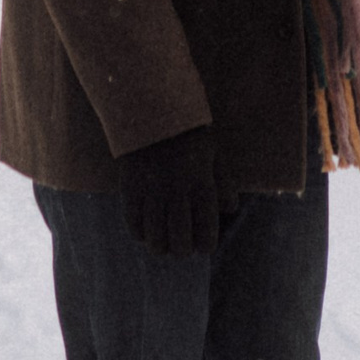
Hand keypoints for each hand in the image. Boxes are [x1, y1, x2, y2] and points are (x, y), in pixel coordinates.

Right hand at [116, 124, 222, 256]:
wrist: (150, 109)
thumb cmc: (186, 132)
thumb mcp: (211, 152)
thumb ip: (222, 182)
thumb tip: (229, 209)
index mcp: (201, 184)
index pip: (206, 233)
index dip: (206, 244)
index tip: (204, 245)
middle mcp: (177, 193)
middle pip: (180, 244)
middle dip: (183, 250)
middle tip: (182, 246)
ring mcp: (152, 193)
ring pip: (155, 240)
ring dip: (161, 246)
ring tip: (164, 243)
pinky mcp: (130, 190)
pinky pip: (134, 225)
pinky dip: (141, 233)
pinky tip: (146, 229)